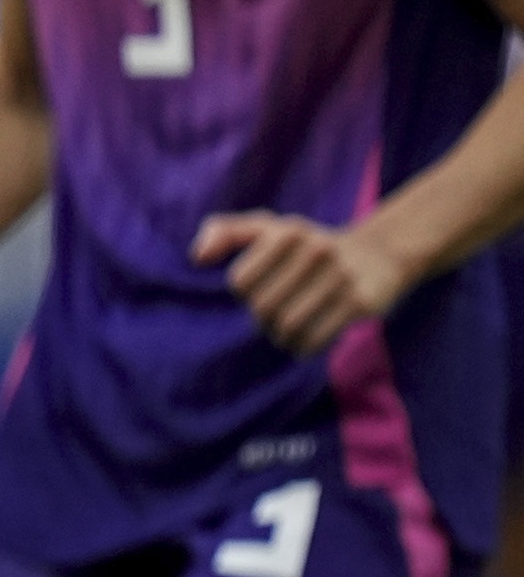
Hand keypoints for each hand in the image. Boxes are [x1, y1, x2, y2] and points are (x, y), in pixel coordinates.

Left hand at [194, 209, 408, 354]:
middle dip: (261, 319)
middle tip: (271, 316)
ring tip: (284, 330)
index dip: (243, 292)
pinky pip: (315, 340)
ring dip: (280, 336)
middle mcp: (316, 249)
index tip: (257, 288)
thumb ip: (224, 232)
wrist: (378, 254)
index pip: (240, 282)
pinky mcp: (361, 303)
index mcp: (287, 230)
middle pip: (262, 307)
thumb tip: (198, 258)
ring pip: (288, 327)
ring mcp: (342, 276)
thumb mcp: (267, 228)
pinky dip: (302, 348)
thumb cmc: (304, 246)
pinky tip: (304, 341)